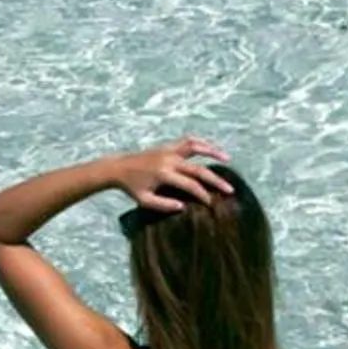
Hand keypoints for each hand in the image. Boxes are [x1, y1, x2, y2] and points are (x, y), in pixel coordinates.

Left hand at [117, 135, 231, 212]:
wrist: (118, 168)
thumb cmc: (131, 188)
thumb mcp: (144, 201)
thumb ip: (164, 205)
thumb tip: (184, 207)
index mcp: (163, 174)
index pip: (190, 185)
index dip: (203, 195)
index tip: (212, 203)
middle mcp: (168, 160)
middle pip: (198, 169)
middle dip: (215, 180)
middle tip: (229, 190)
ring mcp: (168, 151)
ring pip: (195, 147)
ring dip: (212, 151)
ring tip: (227, 159)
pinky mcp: (166, 146)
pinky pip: (187, 141)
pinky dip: (200, 143)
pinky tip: (211, 148)